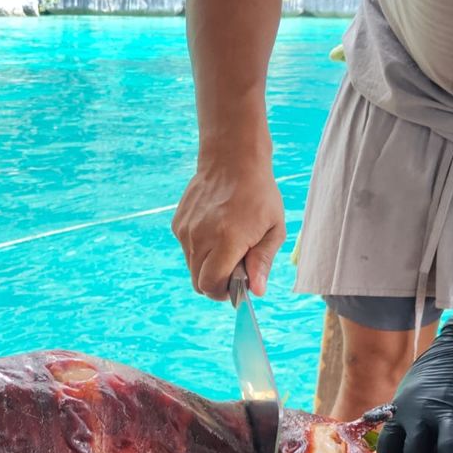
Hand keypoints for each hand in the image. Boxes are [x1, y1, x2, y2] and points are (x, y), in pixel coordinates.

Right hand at [171, 156, 285, 300]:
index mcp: (227, 240)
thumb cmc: (259, 195)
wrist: (231, 160)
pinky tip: (215, 231)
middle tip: (233, 268)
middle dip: (215, 284)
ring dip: (207, 267)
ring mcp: (186, 230)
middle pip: (198, 283)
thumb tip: (256, 291)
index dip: (223, 292)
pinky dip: (200, 250)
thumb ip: (263, 262)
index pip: (211, 285)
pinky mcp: (178, 224)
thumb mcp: (274, 228)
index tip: (237, 285)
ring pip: (191, 268)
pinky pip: (187, 250)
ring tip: (226, 246)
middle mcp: (201, 237)